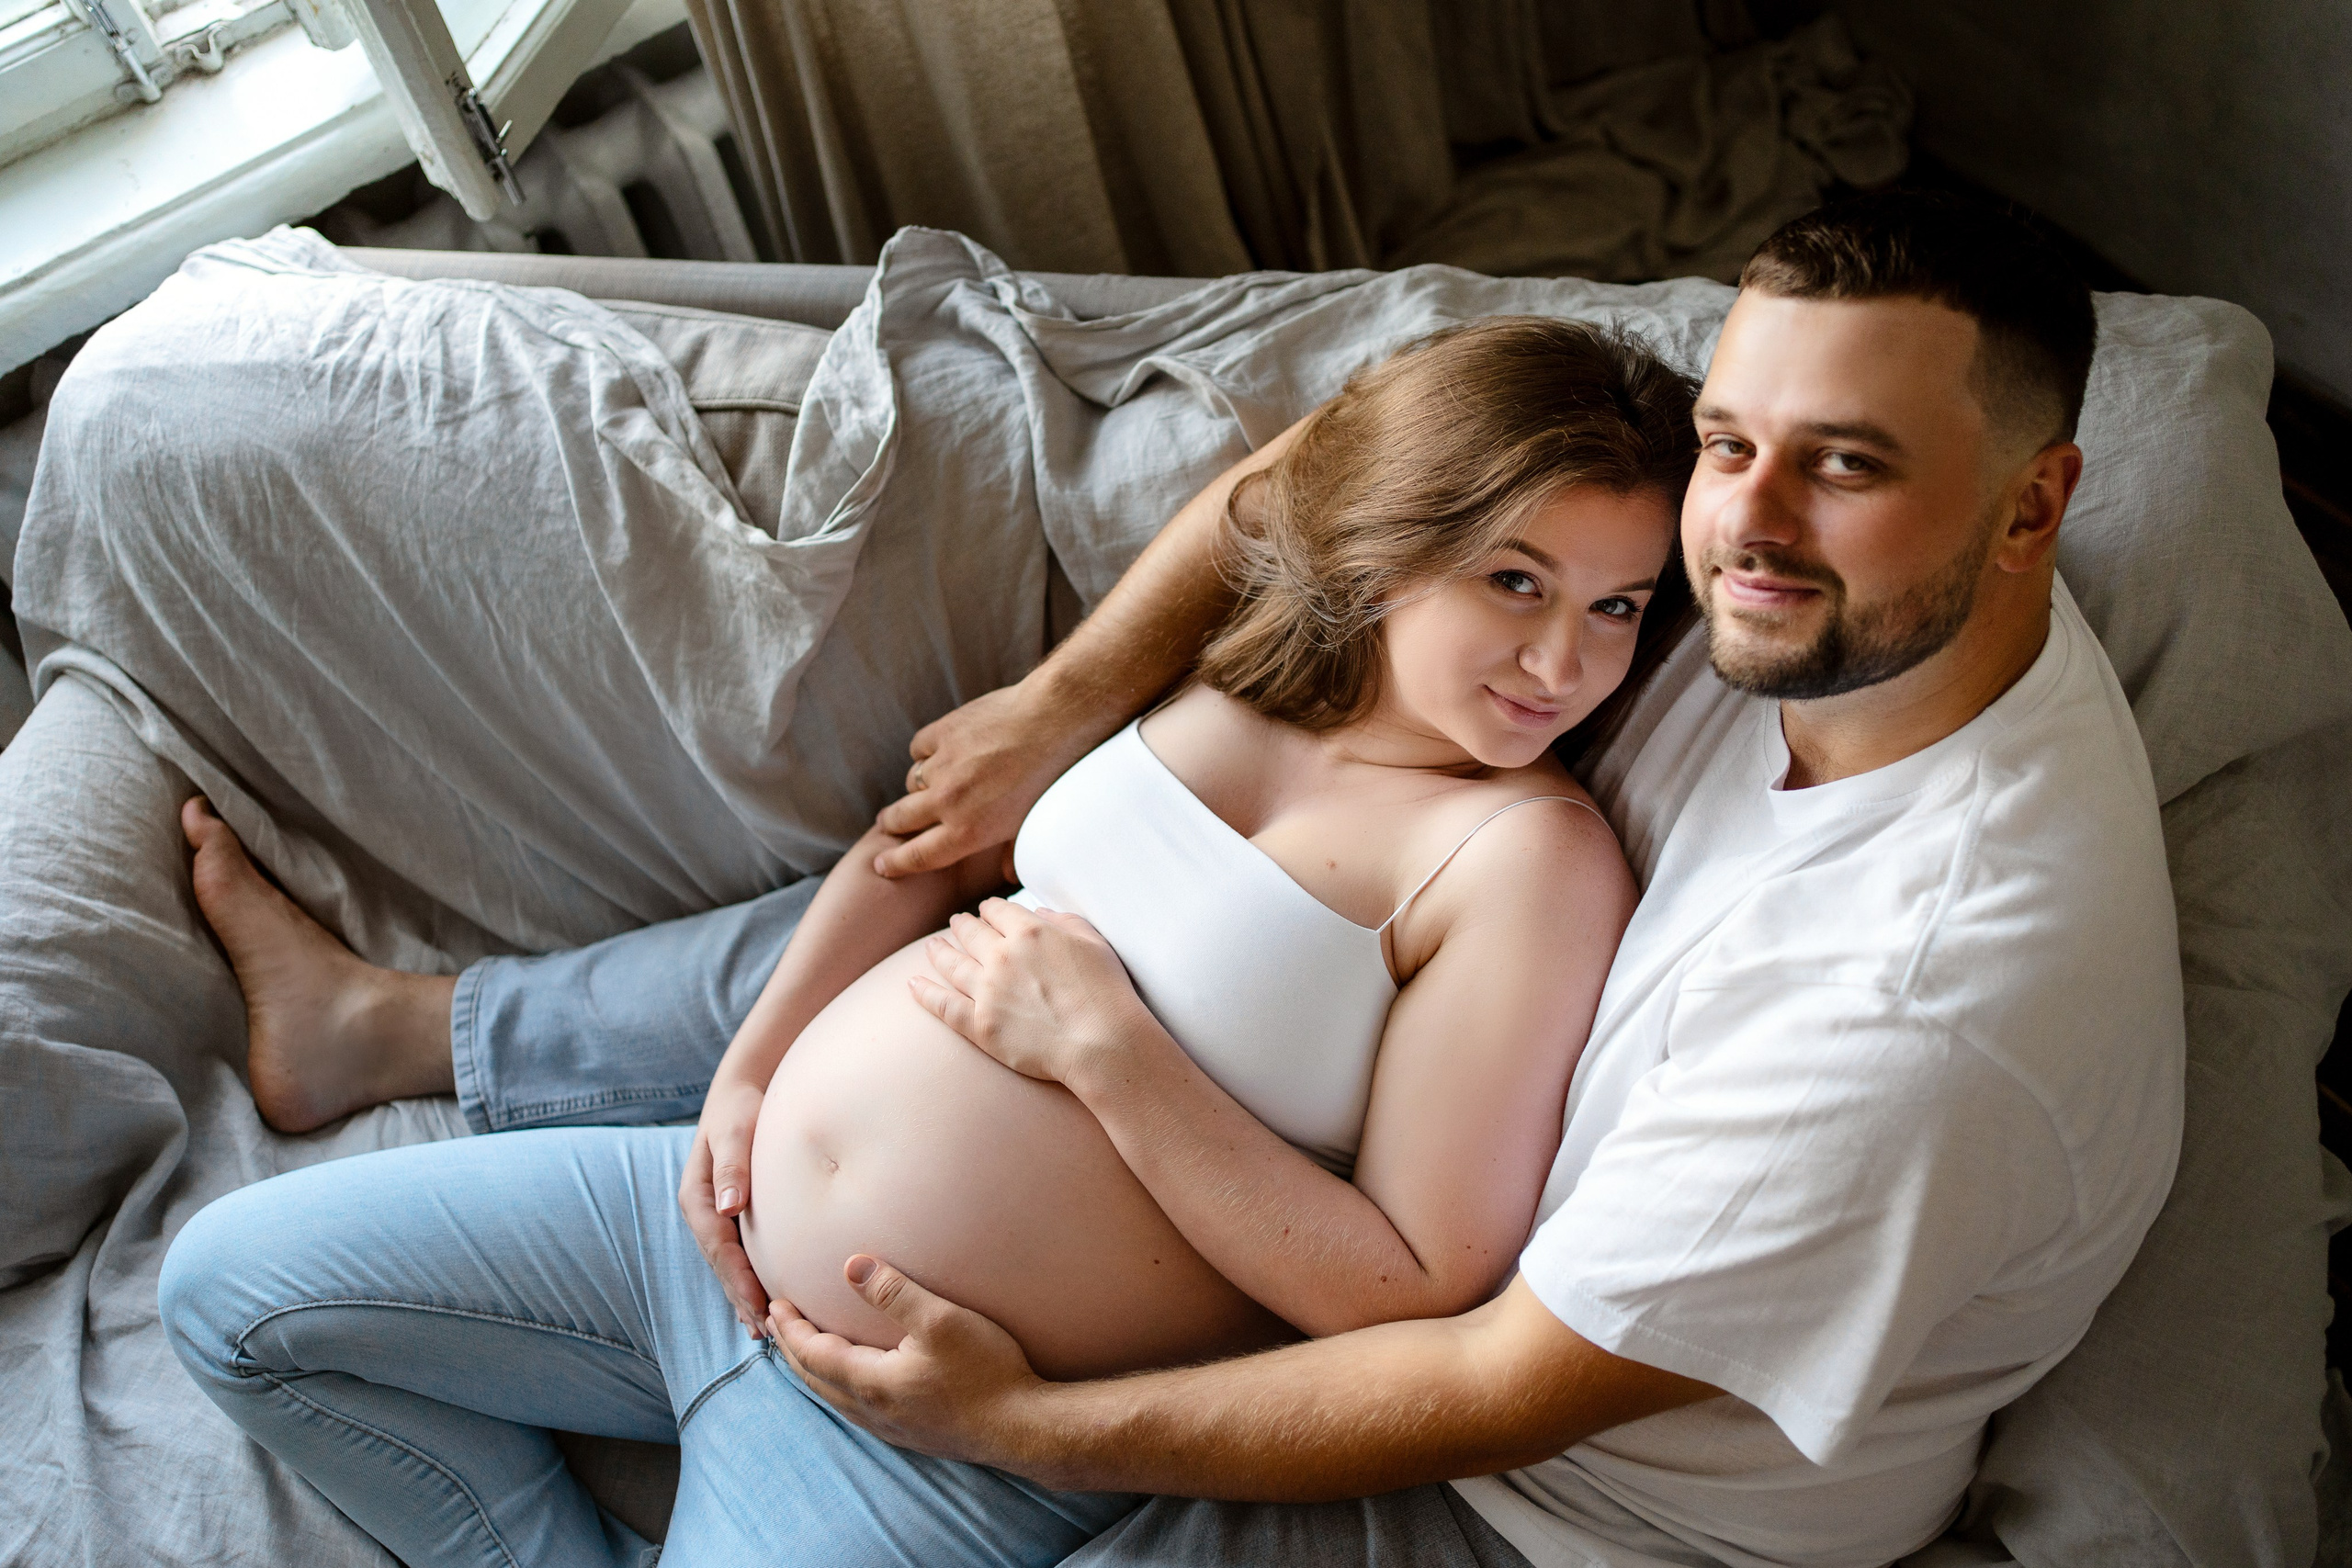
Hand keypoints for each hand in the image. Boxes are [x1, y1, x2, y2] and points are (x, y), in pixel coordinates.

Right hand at [679, 1074, 771, 1334]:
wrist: (741, 1091)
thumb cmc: (740, 1110)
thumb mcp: (734, 1131)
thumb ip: (731, 1166)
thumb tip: (729, 1206)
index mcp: (697, 1198)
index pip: (719, 1248)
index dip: (738, 1279)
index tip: (759, 1306)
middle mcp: (703, 1213)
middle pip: (722, 1265)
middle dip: (741, 1298)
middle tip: (767, 1332)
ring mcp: (715, 1217)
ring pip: (729, 1265)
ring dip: (744, 1296)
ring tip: (765, 1331)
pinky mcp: (733, 1216)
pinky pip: (740, 1254)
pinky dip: (750, 1279)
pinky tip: (765, 1303)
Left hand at [770, 1255, 1045, 1472]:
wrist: (1023, 1428)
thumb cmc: (986, 1372)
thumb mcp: (941, 1320)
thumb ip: (894, 1291)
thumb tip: (851, 1265)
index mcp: (870, 1383)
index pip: (813, 1354)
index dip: (790, 1329)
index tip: (774, 1304)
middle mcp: (873, 1411)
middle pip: (815, 1379)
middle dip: (792, 1350)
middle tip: (776, 1324)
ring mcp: (892, 1428)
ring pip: (834, 1399)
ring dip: (813, 1371)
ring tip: (805, 1351)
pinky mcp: (911, 1435)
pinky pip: (856, 1410)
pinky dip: (837, 1388)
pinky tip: (852, 1383)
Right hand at [872, 680, 1109, 878]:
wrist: (1054, 720)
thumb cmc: (1052, 777)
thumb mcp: (1032, 826)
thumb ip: (1011, 852)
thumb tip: (1007, 874)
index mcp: (968, 832)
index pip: (918, 857)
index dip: (895, 863)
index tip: (880, 864)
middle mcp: (947, 801)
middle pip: (901, 820)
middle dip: (892, 825)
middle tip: (888, 824)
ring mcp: (941, 765)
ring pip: (912, 782)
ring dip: (920, 786)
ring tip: (936, 781)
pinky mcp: (941, 733)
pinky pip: (919, 749)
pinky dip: (929, 752)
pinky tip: (946, 750)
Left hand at [908, 898, 1155, 1089]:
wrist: (1102, 1042)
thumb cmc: (1107, 992)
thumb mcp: (1094, 942)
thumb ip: (1065, 920)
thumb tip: (1040, 912)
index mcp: (1030, 931)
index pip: (998, 911)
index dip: (990, 909)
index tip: (986, 911)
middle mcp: (1002, 956)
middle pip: (971, 933)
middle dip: (962, 925)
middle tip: (956, 922)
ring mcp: (987, 991)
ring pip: (952, 964)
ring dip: (939, 952)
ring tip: (931, 947)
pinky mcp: (980, 1025)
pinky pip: (943, 1006)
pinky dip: (925, 994)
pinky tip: (912, 985)